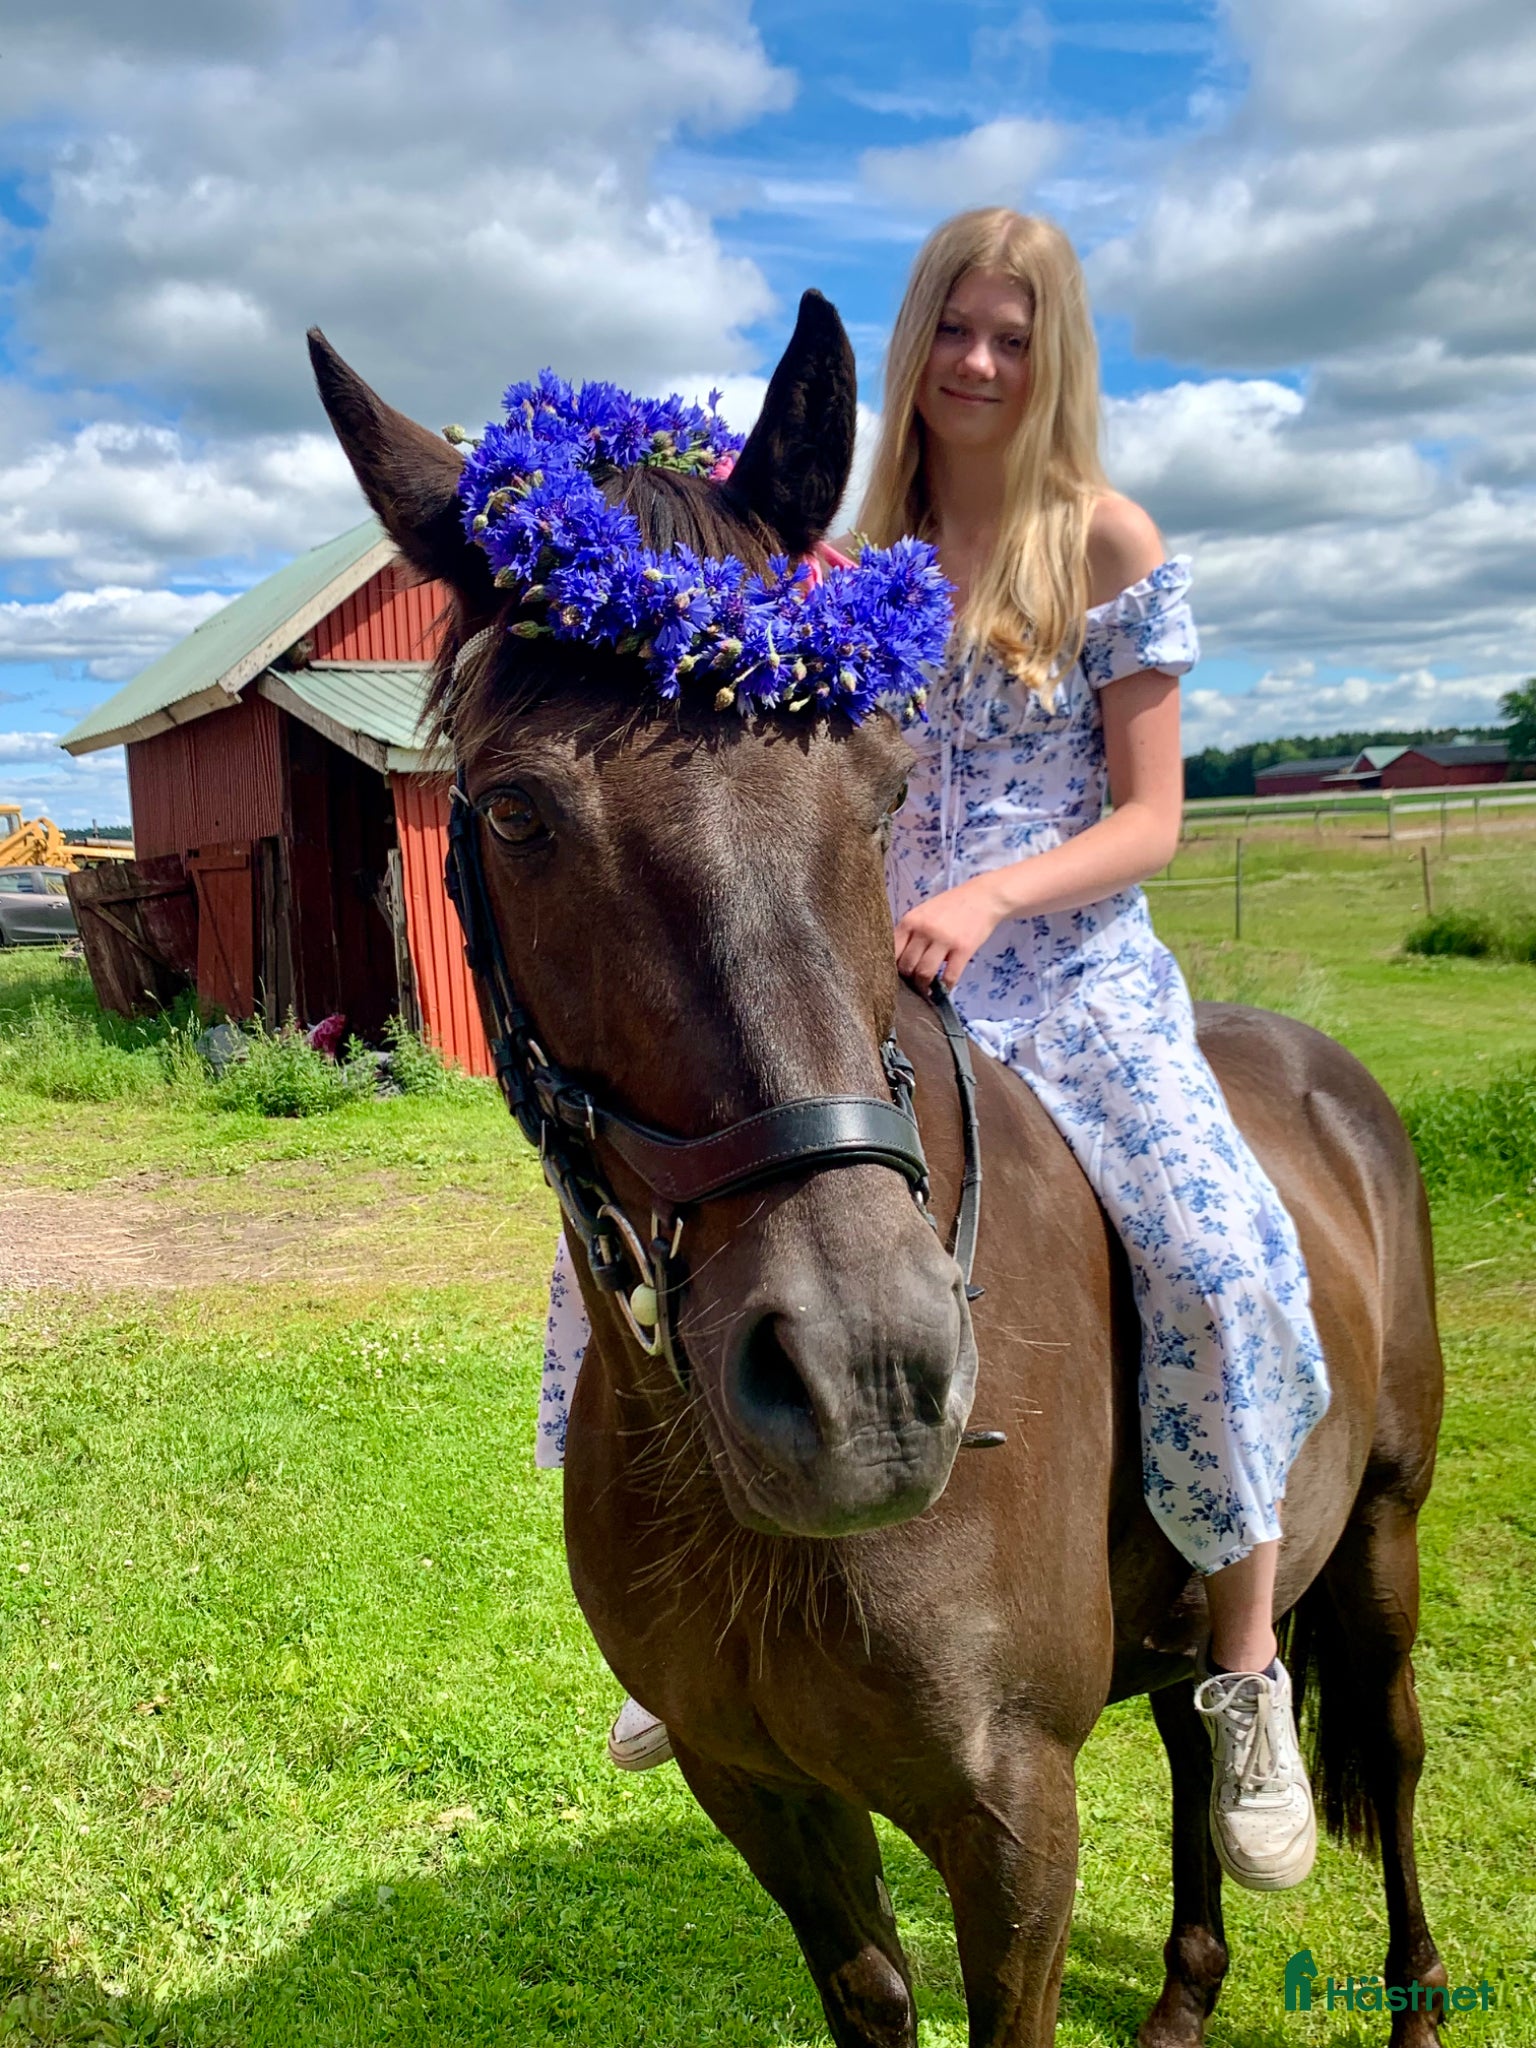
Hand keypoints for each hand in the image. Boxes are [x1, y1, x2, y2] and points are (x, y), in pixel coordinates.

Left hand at [893, 878, 1008, 992]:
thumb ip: (910, 932)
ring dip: (923, 987)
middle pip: (906, 966)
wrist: (983, 897)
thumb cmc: (951, 906)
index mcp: (910, 920)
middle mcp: (924, 930)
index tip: (895, 977)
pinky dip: (945, 988)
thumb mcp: (923, 913)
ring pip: (924, 973)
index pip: (891, 951)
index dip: (891, 968)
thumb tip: (897, 961)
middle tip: (912, 985)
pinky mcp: (963, 949)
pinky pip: (949, 976)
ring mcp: (944, 939)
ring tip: (925, 990)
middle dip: (907, 980)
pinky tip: (944, 989)